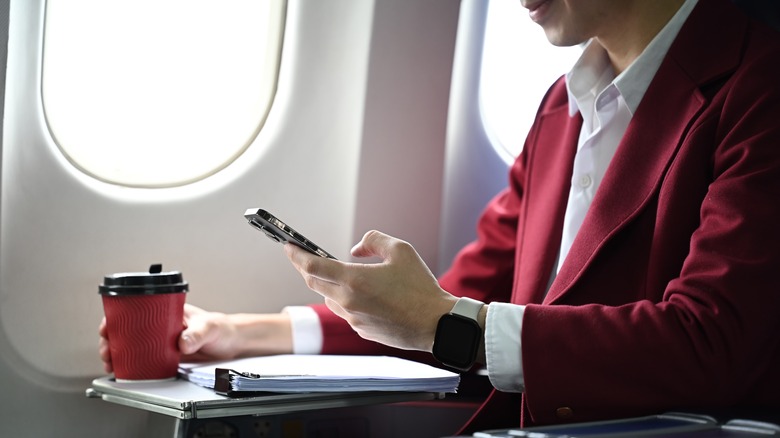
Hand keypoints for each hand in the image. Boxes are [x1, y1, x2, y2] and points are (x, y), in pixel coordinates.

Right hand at [98, 303, 292, 372]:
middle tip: (107, 350)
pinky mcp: (166, 356)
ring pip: (133, 345)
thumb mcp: (210, 328)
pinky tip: (124, 370)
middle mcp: (161, 326)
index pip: (135, 310)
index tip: (108, 327)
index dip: (116, 318)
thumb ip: (197, 334)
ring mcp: (162, 341)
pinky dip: (131, 364)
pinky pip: (144, 359)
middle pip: (128, 330)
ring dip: (118, 353)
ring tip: (111, 363)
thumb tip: (182, 342)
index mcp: (167, 312)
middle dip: (111, 339)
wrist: (233, 343)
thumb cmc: (222, 329)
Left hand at [284, 230, 456, 351]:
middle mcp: (348, 302)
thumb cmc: (420, 287)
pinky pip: (346, 312)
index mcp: (354, 280)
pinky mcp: (361, 331)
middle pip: (314, 282)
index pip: (313, 266)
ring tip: (344, 275)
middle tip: (303, 257)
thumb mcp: (400, 250)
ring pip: (330, 299)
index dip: (297, 255)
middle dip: (305, 268)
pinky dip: (348, 300)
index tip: (288, 246)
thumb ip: (373, 241)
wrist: (435, 324)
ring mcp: (353, 319)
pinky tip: (367, 296)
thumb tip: (355, 250)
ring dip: (330, 286)